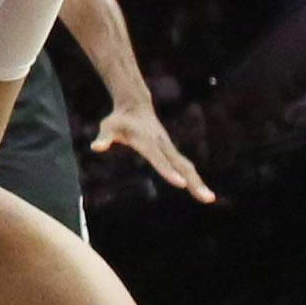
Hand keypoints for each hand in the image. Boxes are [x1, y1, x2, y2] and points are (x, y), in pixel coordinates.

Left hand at [89, 101, 216, 202]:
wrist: (135, 105)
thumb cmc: (119, 119)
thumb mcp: (108, 126)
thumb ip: (104, 138)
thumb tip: (96, 148)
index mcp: (148, 141)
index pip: (159, 159)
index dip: (168, 171)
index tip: (180, 184)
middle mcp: (162, 145)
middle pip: (180, 165)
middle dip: (193, 182)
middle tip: (207, 198)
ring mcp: (169, 148)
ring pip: (186, 166)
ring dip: (198, 182)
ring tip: (209, 199)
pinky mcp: (171, 151)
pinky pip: (184, 166)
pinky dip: (194, 178)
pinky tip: (201, 191)